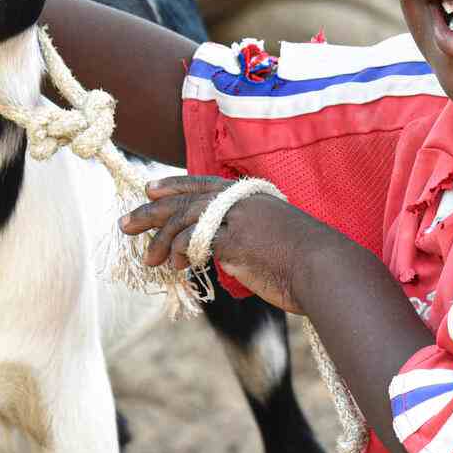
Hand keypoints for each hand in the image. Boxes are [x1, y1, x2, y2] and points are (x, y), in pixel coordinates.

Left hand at [120, 176, 313, 314]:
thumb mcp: (277, 236)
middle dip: (152, 212)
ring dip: (159, 239)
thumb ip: (248, 234)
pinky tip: (176, 266)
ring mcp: (237, 219)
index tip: (150, 189)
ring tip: (147, 259)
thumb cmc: (308, 261)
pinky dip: (179, 251)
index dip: (175, 185)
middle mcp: (241, 201)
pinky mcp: (234, 241)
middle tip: (125, 224)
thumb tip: (223, 251)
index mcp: (252, 195)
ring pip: (184, 219)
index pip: (205, 183)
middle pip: (186, 199)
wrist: (327, 269)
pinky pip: (194, 241)